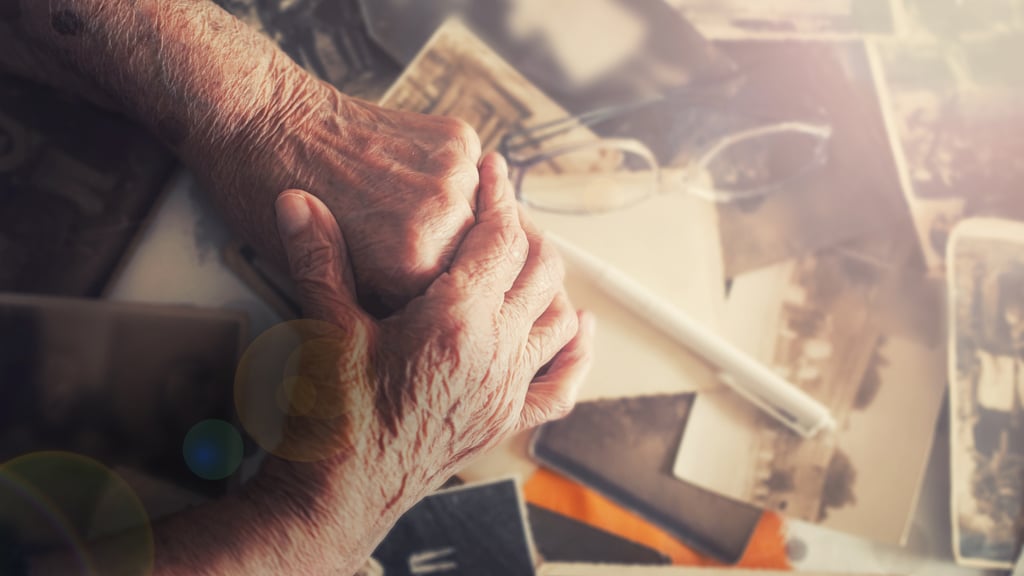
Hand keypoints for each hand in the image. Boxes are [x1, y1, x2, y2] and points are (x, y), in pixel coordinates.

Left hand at [193, 77, 482, 311]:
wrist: (261, 123)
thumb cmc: (276, 207)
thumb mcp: (325, 284)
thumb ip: (383, 302)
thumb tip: (424, 314)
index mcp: (412, 268)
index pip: (447, 305)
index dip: (422, 301)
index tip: (400, 291)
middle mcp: (443, 219)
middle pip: (470, 261)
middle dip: (443, 259)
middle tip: (397, 244)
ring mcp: (453, 173)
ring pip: (479, 214)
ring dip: (453, 217)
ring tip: (403, 209)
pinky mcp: (455, 137)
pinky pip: (472, 172)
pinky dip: (449, 179)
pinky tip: (407, 177)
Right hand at [249, 154, 593, 571]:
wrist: (342, 493)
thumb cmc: (334, 417)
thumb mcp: (326, 328)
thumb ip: (319, 258)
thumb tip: (297, 201)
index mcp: (457, 321)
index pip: (500, 237)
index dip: (500, 194)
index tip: (494, 167)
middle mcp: (497, 352)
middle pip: (540, 268)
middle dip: (524, 229)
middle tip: (497, 209)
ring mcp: (508, 389)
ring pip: (558, 316)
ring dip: (549, 278)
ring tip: (524, 252)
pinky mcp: (507, 419)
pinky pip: (562, 383)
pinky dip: (575, 351)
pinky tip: (576, 327)